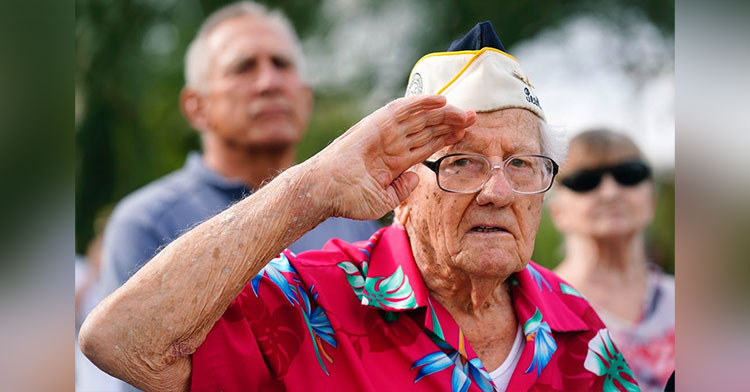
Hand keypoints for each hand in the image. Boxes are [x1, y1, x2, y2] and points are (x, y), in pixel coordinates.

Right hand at [313, 94, 475, 219]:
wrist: (325, 191)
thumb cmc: (347, 199)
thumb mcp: (383, 200)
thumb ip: (402, 189)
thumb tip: (416, 178)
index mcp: (393, 162)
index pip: (425, 146)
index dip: (445, 139)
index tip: (464, 134)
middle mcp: (390, 144)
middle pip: (426, 129)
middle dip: (449, 123)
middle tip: (472, 118)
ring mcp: (384, 133)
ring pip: (419, 118)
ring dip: (442, 113)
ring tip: (464, 111)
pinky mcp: (376, 124)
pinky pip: (402, 109)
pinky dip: (421, 102)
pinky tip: (440, 100)